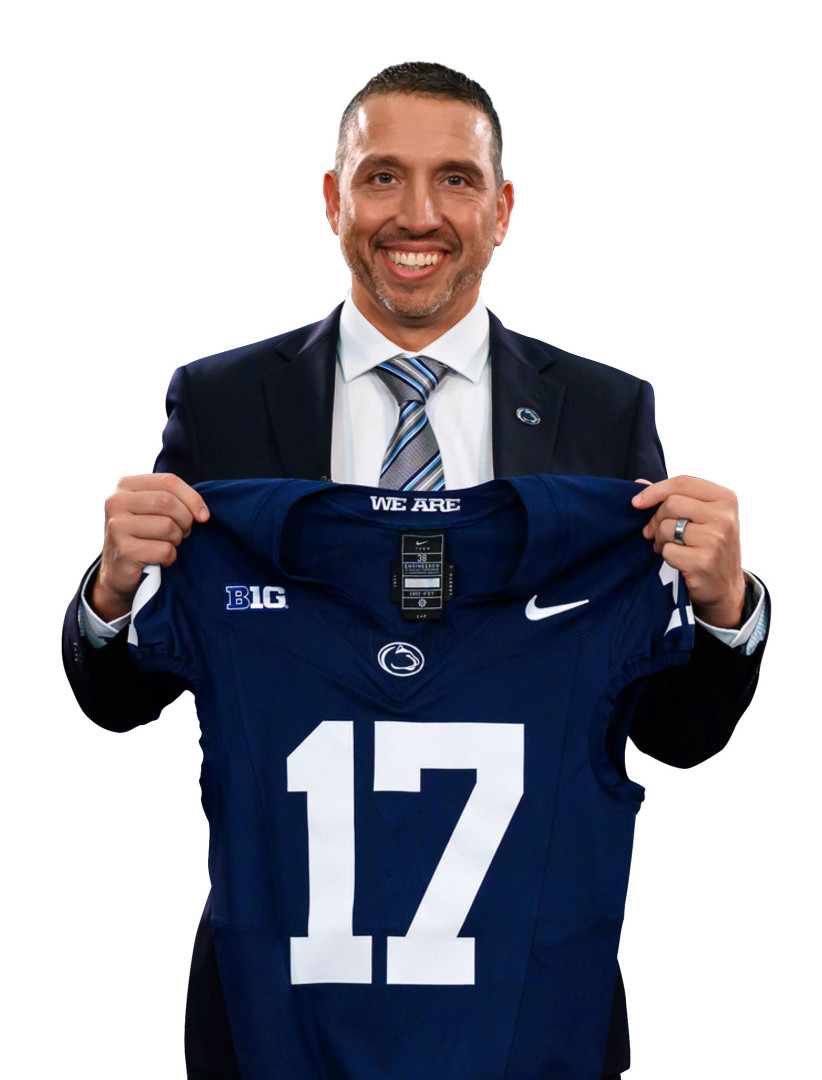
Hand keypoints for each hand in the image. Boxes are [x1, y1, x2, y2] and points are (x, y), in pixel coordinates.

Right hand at [91, 474, 209, 621]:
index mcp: (126, 486)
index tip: (203, 516)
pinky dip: (170, 557)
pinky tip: (160, 559)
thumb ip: (174, 500)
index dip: (192, 498)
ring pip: (167, 526)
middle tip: (183, 533)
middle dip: (185, 520)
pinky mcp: (124, 550)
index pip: (168, 481)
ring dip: (176, 539)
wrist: (117, 571)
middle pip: (167, 502)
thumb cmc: (142, 535)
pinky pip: (164, 550)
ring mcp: (117, 526)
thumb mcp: (153, 510)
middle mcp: (116, 502)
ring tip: (168, 544)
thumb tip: (202, 514)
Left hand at [631, 475, 745, 628]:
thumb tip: (638, 483)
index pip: (683, 482)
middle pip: (671, 504)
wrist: (724, 586)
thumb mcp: (699, 516)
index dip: (654, 490)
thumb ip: (672, 497)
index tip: (637, 503)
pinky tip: (678, 561)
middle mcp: (724, 517)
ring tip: (668, 547)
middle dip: (656, 519)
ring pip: (666, 527)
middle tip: (655, 533)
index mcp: (725, 498)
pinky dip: (666, 556)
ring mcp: (716, 539)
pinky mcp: (704, 561)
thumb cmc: (706, 545)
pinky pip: (668, 551)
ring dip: (660, 540)